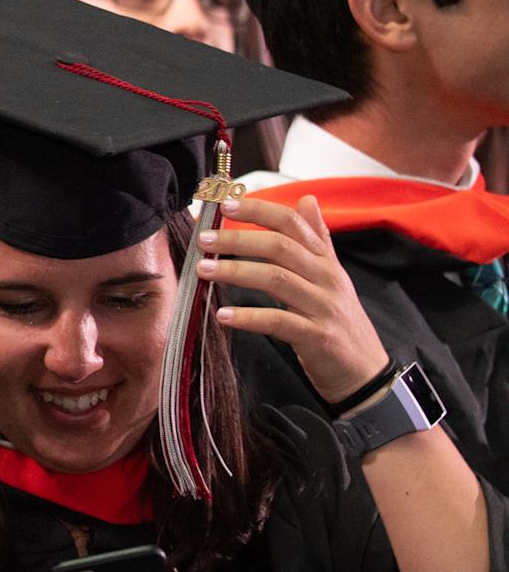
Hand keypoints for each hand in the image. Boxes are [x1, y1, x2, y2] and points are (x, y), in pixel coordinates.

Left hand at [201, 194, 390, 405]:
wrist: (366, 373)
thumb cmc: (339, 322)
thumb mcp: (331, 276)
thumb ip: (317, 238)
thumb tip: (307, 198)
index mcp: (326, 261)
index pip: (293, 224)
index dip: (260, 210)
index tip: (226, 203)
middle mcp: (327, 279)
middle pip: (280, 247)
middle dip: (239, 239)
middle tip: (204, 239)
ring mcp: (323, 307)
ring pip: (277, 279)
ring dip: (236, 271)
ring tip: (203, 270)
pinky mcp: (317, 337)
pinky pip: (278, 321)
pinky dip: (249, 316)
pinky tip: (223, 315)